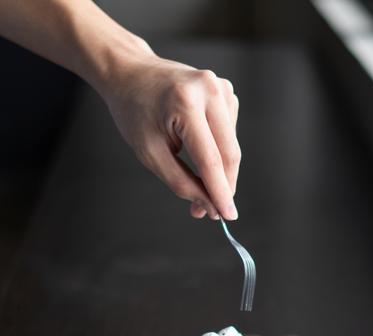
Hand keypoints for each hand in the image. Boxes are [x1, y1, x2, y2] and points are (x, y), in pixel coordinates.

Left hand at [101, 48, 240, 219]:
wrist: (131, 72)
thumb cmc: (135, 111)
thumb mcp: (149, 153)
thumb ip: (180, 182)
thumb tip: (208, 204)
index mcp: (186, 103)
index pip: (210, 159)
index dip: (220, 192)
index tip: (227, 215)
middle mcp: (209, 91)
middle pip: (229, 154)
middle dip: (223, 187)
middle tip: (210, 210)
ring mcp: (221, 88)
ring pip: (232, 147)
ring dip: (220, 172)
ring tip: (196, 183)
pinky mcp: (226, 92)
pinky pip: (229, 135)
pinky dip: (219, 152)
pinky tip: (199, 151)